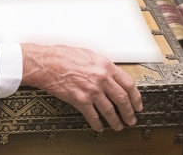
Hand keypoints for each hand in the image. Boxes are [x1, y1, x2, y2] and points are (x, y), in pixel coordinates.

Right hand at [20, 43, 142, 131]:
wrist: (45, 63)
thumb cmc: (62, 56)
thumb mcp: (88, 55)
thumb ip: (101, 66)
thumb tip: (111, 76)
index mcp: (105, 65)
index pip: (128, 84)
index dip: (136, 97)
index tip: (137, 104)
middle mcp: (101, 78)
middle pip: (122, 99)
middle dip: (129, 112)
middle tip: (131, 119)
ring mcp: (91, 90)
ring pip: (110, 110)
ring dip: (116, 121)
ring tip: (119, 126)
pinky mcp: (80, 100)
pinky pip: (93, 116)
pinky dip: (98, 124)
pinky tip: (100, 127)